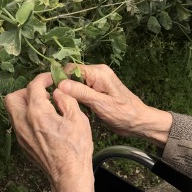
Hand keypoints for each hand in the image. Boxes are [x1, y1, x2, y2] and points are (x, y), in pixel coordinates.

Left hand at [4, 74, 95, 191]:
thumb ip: (66, 100)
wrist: (68, 175)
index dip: (43, 79)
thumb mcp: (77, 118)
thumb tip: (58, 92)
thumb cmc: (76, 148)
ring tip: (44, 107)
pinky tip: (43, 122)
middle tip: (42, 92)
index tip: (51, 79)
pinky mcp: (23, 144)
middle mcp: (23, 122)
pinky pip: (18, 124)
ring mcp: (21, 135)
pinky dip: (27, 117)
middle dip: (27, 91)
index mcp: (37, 112)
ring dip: (25, 104)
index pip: (33, 87)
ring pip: (13, 111)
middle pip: (13, 97)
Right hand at [56, 64, 172, 146]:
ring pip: (75, 84)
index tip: (53, 93)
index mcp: (98, 72)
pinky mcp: (97, 91)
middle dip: (64, 87)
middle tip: (58, 102)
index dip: (61, 79)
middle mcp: (97, 73)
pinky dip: (77, 98)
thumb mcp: (101, 104)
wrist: (139, 122)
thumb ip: (81, 93)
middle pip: (72, 75)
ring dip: (70, 94)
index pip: (71, 68)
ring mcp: (97, 82)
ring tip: (65, 106)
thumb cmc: (123, 114)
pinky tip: (75, 107)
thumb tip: (60, 84)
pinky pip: (81, 90)